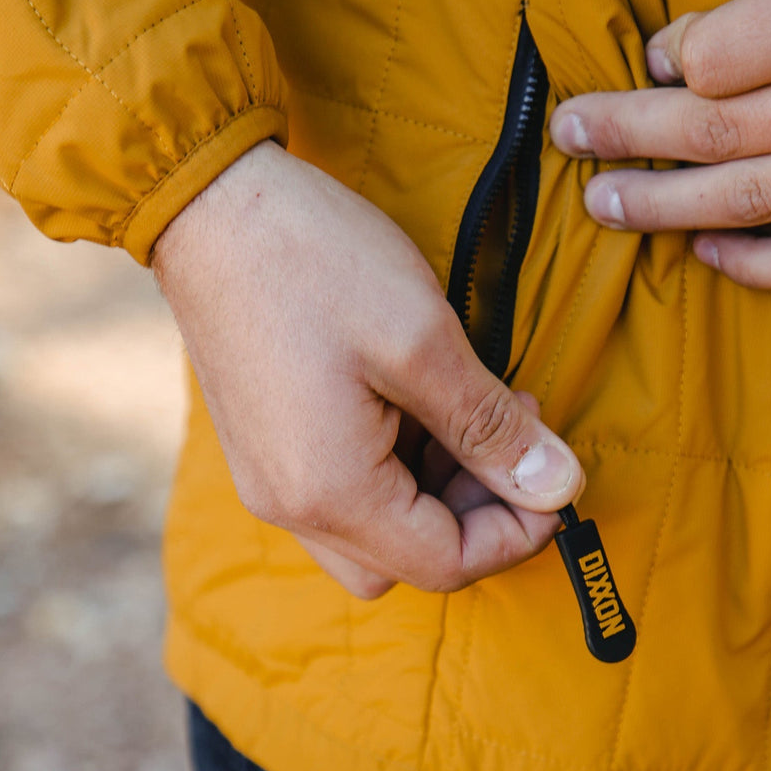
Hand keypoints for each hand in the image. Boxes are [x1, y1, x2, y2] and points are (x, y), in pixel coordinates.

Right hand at [152, 141, 582, 599]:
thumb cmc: (314, 261)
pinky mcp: (266, 453)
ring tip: (469, 410)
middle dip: (475, 518)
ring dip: (438, 494)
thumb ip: (492, 428)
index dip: (517, 533)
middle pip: (408, 563)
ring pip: (377, 536)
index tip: (554, 476)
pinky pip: (345, 497)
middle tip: (512, 441)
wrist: (209, 206)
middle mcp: (292, 507)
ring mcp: (271, 482)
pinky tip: (417, 405)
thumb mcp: (423, 342)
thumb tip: (561, 486)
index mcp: (331, 492)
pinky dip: (396, 472)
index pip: (446, 564)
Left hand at [549, 0, 770, 289]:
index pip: (710, 56)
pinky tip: (708, 256)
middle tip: (568, 136)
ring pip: (744, 202)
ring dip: (660, 208)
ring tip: (602, 204)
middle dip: (623, 136)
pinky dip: (757, 267)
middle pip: (706, 132)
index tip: (656, 53)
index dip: (667, 56)